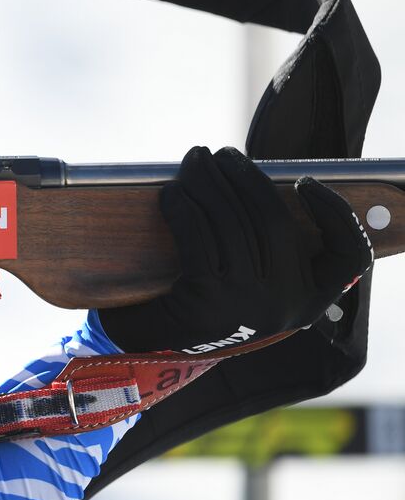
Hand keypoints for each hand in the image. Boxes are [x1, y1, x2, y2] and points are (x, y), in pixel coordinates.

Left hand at [97, 146, 372, 353]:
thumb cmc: (207, 302)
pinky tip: (173, 192)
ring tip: (194, 160)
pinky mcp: (205, 300)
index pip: (349, 257)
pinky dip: (184, 207)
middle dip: (246, 178)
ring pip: (231, 223)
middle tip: (221, 153)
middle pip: (275, 223)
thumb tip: (255, 181)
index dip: (337, 215)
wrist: (150, 346)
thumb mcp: (252, 283)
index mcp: (310, 301)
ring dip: (209, 183)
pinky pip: (198, 236)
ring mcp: (246, 304)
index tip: (306, 182)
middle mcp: (284, 305)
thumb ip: (269, 247)